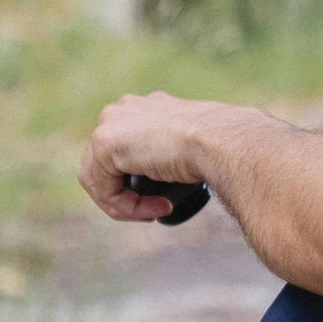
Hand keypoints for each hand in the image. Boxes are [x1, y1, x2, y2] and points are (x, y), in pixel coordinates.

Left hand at [79, 93, 235, 222]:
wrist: (224, 142)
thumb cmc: (223, 147)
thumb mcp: (199, 149)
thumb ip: (182, 155)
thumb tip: (182, 170)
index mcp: (146, 108)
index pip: (125, 152)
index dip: (139, 184)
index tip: (168, 200)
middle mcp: (123, 110)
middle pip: (105, 166)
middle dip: (127, 196)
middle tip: (157, 210)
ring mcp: (111, 123)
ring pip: (98, 179)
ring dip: (127, 205)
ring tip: (156, 213)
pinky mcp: (104, 143)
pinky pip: (103, 189)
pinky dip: (126, 207)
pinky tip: (156, 209)